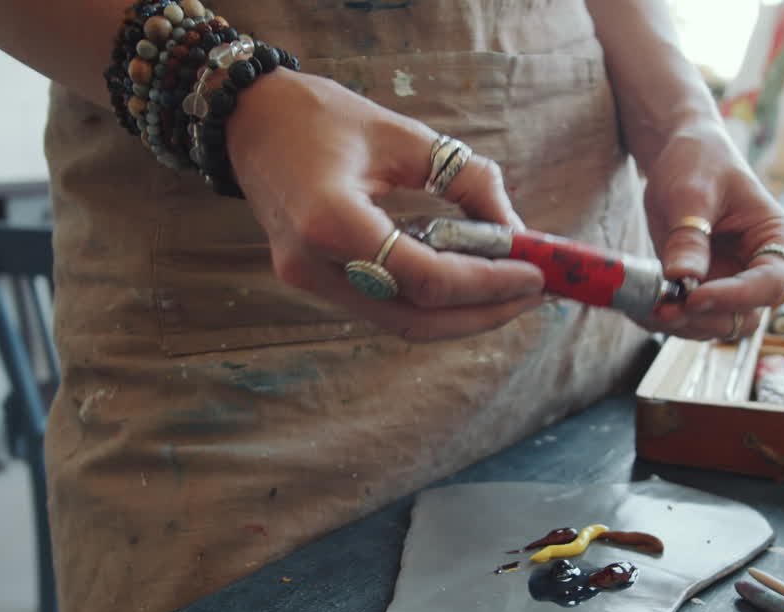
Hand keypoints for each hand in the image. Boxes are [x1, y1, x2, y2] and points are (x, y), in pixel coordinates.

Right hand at [225, 70, 544, 341]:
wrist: (249, 120)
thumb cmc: (322, 116)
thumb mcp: (405, 135)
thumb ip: (466, 181)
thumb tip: (515, 230)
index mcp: (331, 222)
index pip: (426, 278)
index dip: (487, 283)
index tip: (534, 273)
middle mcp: (314, 265)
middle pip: (415, 319)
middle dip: (482, 312)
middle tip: (532, 294)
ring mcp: (308, 280)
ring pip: (399, 323)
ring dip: (459, 315)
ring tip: (509, 292)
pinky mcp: (312, 281)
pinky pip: (382, 306)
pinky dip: (429, 302)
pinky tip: (466, 284)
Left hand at [640, 124, 783, 339]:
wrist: (680, 159)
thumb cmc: (700, 163)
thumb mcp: (692, 192)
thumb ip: (689, 235)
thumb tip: (682, 277)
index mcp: (778, 240)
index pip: (770, 283)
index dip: (735, 296)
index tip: (694, 296)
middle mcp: (759, 270)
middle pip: (744, 316)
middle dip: (703, 319)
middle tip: (663, 308)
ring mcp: (731, 285)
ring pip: (715, 326)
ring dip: (680, 325)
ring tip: (645, 307)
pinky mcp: (702, 292)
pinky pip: (689, 319)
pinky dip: (664, 320)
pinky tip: (641, 307)